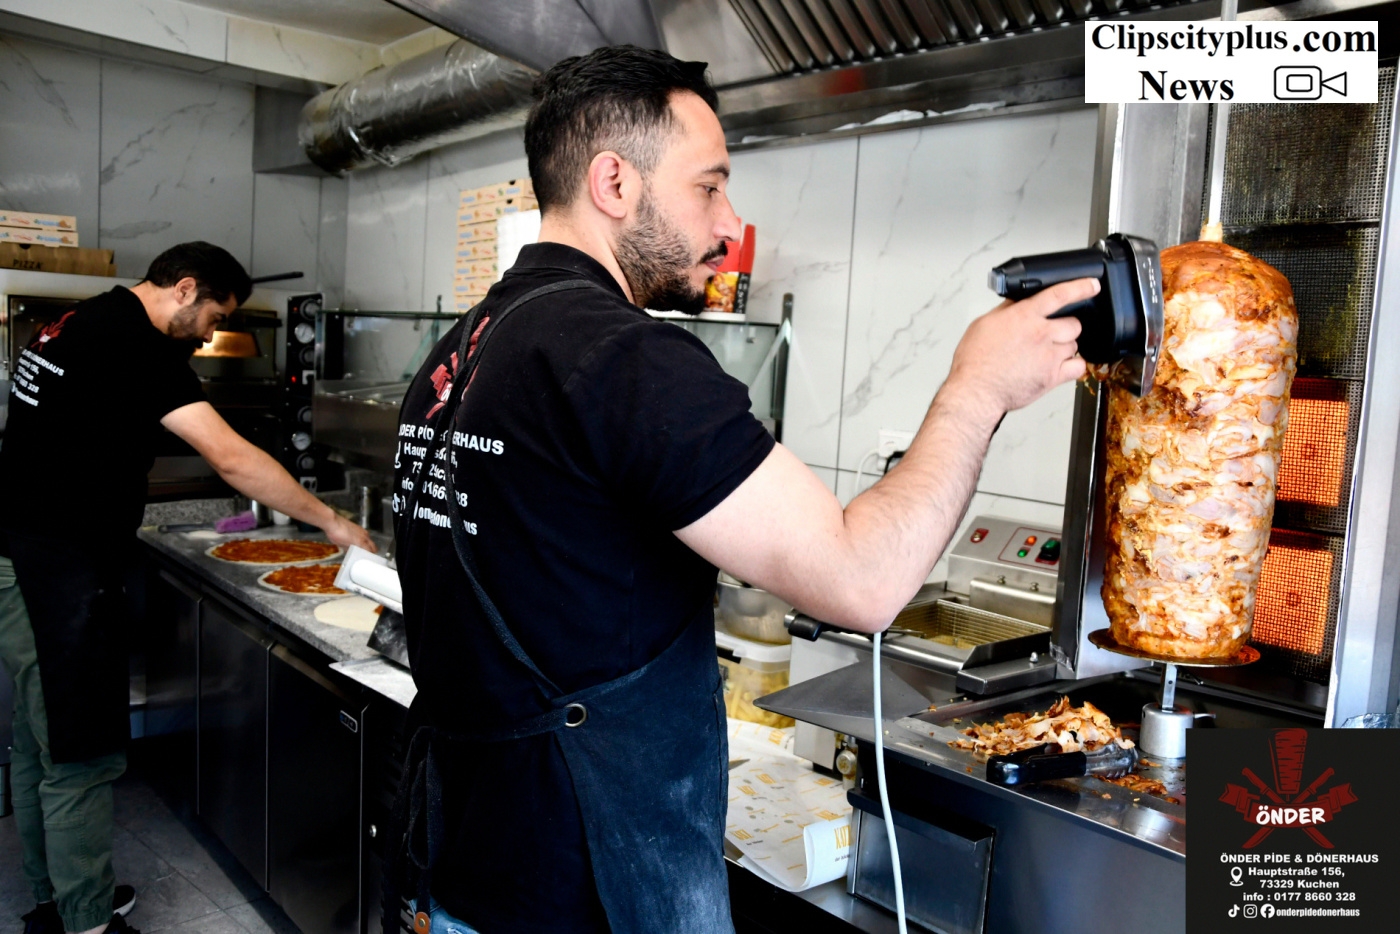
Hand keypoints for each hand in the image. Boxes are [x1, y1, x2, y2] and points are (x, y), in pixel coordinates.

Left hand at [324, 513, 376, 553]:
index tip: (368, 560)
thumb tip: (351, 551)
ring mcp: (362, 531)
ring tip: (362, 549)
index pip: (370, 551)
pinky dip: (364, 539)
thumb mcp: (341, 545)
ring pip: (369, 540)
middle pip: (373, 546)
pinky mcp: (359, 527)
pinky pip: (365, 535)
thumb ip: (349, 549)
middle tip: (366, 556)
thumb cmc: (336, 534)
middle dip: (371, 551)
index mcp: (361, 542)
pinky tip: (357, 541)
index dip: (369, 557)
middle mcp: (364, 536)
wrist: (332, 522)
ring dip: (368, 545)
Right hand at [946, 278, 1095, 415]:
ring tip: (1047, 353)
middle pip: (1074, 323)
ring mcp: (1049, 356)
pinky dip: (1074, 366)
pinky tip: (1061, 366)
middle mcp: (1040, 334)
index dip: (1080, 287)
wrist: (976, 391)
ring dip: (1065, 347)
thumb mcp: (983, 324)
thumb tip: (1016, 302)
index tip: (1091, 285)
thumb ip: (1006, 311)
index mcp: (1024, 317)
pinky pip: (1078, 367)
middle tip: (1052, 334)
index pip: (1059, 295)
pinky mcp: (1052, 377)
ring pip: (1074, 345)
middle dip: (1065, 327)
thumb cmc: (975, 362)